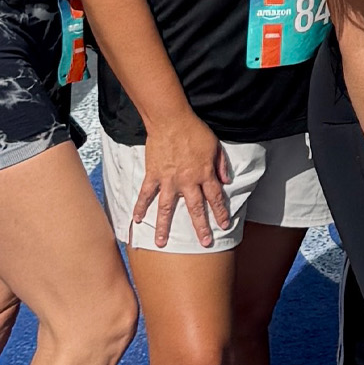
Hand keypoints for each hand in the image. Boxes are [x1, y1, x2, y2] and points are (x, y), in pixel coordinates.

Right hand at [134, 115, 231, 248]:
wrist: (171, 120)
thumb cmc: (195, 130)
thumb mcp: (215, 145)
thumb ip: (221, 164)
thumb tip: (227, 180)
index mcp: (204, 173)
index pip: (215, 197)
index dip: (221, 212)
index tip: (224, 225)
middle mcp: (187, 181)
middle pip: (195, 208)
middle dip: (200, 227)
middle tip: (204, 243)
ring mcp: (168, 180)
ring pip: (167, 208)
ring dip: (164, 227)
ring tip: (161, 243)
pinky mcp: (153, 175)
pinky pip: (146, 194)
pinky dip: (140, 206)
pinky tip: (136, 219)